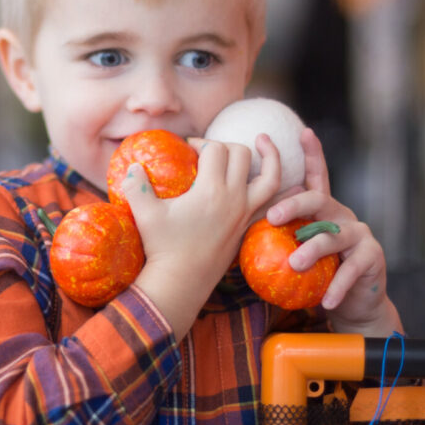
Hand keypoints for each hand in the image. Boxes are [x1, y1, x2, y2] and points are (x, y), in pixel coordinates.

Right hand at [120, 135, 281, 335]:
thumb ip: (135, 186)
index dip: (201, 142)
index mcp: (211, 190)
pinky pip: (274, 205)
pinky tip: (292, 185)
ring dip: (271, 157)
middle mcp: (234, 198)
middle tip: (211, 152)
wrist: (182, 282)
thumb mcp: (144, 214)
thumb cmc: (162, 248)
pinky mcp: (248, 227)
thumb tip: (133, 166)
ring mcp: (245, 213)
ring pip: (271, 177)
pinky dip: (284, 192)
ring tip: (264, 141)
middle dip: (227, 145)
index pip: (215, 149)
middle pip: (242, 154)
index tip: (188, 148)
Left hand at [263, 128, 402, 336]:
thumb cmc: (318, 275)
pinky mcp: (372, 256)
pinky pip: (352, 269)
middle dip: (295, 204)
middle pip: (319, 200)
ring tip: (294, 264)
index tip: (303, 131)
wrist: (354, 303)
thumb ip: (280, 235)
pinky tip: (325, 300)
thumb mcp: (298, 251)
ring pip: (333, 235)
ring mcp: (360, 234)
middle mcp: (343, 215)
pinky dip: (337, 286)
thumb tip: (235, 224)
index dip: (312, 153)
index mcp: (324, 209)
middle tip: (272, 215)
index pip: (316, 177)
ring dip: (312, 250)